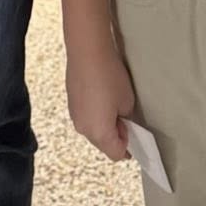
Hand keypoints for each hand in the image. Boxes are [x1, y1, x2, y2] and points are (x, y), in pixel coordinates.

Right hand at [66, 45, 135, 160]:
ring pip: (93, 131)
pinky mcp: (70, 104)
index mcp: (99, 133)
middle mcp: (83, 129)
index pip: (116, 154)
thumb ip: (126, 119)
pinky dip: (94, 114)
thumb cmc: (110, 76)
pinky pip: (85, 118)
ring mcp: (74, 117)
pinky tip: (101, 96)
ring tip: (113, 103)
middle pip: (103, 144)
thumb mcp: (127, 101)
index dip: (128, 146)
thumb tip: (121, 122)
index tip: (135, 133)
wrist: (87, 51)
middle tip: (126, 117)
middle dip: (115, 136)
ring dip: (104, 125)